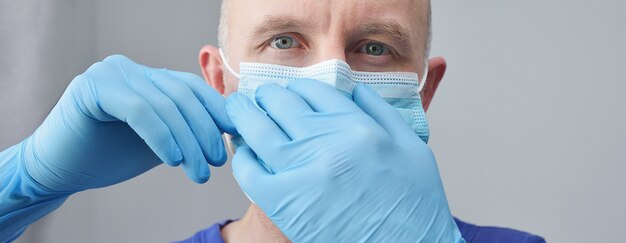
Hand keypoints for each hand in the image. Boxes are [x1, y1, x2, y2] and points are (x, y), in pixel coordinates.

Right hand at [23, 55, 235, 192]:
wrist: (59, 170)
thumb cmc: (110, 156)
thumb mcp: (161, 140)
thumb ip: (187, 129)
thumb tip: (230, 129)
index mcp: (148, 77)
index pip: (193, 88)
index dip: (217, 112)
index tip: (235, 139)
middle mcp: (131, 69)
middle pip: (183, 96)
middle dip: (205, 132)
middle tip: (216, 162)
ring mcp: (111, 73)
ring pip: (165, 105)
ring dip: (188, 141)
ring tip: (198, 171)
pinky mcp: (93, 87)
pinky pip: (139, 110)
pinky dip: (161, 136)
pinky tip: (172, 159)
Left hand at [226, 79, 463, 241]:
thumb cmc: (414, 207)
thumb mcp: (413, 149)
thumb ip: (383, 113)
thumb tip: (354, 89)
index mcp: (360, 129)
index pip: (316, 92)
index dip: (298, 87)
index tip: (291, 89)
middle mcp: (329, 145)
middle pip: (282, 105)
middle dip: (267, 95)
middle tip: (259, 95)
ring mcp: (304, 174)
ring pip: (259, 132)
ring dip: (244, 115)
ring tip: (239, 110)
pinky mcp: (285, 205)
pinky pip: (250, 173)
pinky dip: (244, 158)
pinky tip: (247, 154)